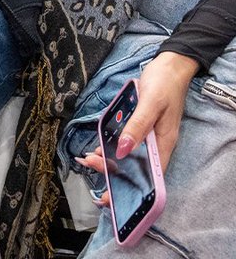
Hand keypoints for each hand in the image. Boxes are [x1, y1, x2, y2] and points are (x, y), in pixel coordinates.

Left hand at [77, 52, 198, 196]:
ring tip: (90, 158)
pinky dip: (113, 146)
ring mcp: (149, 135)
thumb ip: (137, 126)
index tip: (108, 195)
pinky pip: (127, 141)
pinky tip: (100, 146)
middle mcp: (157, 144)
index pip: (146, 176)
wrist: (170, 65)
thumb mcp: (150, 103)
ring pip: (129, 156)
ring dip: (110, 160)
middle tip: (90, 164)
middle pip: (135, 168)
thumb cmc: (164, 83)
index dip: (128, 189)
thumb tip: (123, 150)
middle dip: (112, 171)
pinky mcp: (142, 126)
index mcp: (163, 144)